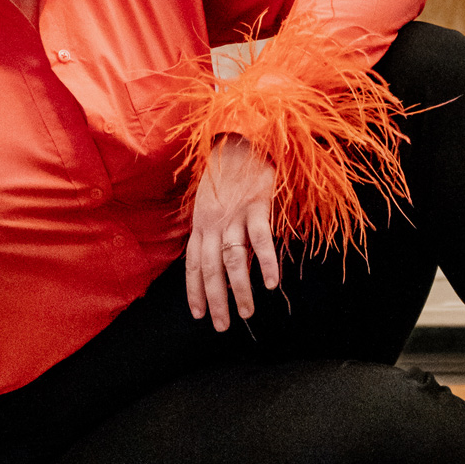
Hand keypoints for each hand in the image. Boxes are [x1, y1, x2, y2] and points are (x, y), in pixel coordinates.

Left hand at [185, 134, 279, 331]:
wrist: (242, 137)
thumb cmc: (228, 172)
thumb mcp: (212, 202)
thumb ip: (217, 232)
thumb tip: (228, 264)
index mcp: (200, 223)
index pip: (192, 265)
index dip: (194, 291)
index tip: (199, 315)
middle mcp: (213, 222)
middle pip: (211, 269)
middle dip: (216, 300)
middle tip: (222, 326)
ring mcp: (234, 214)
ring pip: (233, 260)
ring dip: (239, 289)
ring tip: (246, 314)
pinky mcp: (256, 205)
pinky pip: (261, 240)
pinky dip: (266, 262)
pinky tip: (271, 283)